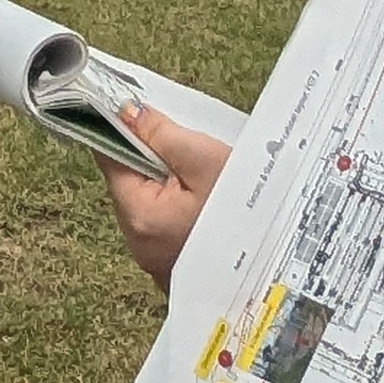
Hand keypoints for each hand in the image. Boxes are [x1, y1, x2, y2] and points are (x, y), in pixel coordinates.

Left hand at [100, 103, 229, 292]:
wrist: (274, 270)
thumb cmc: (247, 220)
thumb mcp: (206, 161)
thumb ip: (160, 134)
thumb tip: (128, 113)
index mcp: (140, 215)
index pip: (109, 158)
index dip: (122, 130)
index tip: (139, 112)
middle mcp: (139, 242)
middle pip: (130, 181)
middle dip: (151, 158)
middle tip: (186, 148)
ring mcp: (155, 258)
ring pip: (149, 202)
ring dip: (167, 183)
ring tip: (203, 178)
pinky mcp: (172, 265)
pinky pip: (165, 224)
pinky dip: (178, 208)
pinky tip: (206, 203)